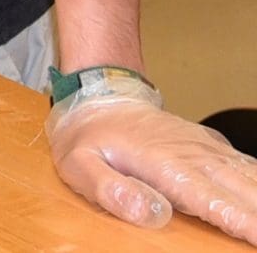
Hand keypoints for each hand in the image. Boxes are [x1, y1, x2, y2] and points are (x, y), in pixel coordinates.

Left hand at [50, 76, 256, 240]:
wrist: (99, 97)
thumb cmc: (88, 138)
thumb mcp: (79, 164)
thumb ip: (110, 189)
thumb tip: (152, 213)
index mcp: (164, 165)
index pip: (213, 200)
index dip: (243, 222)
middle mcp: (194, 155)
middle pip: (243, 191)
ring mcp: (207, 148)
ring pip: (251, 177)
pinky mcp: (213, 146)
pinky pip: (248, 166)